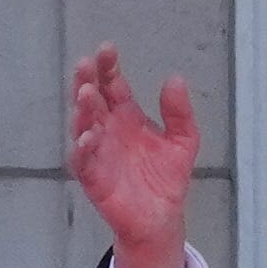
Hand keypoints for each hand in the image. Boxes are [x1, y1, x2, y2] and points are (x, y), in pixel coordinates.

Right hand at [67, 44, 202, 267]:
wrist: (163, 218)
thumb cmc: (166, 178)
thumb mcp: (184, 141)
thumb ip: (180, 113)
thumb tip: (175, 80)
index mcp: (126, 116)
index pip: (113, 85)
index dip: (108, 67)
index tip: (108, 49)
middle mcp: (107, 129)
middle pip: (92, 100)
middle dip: (88, 81)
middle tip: (87, 64)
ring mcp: (98, 152)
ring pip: (83, 126)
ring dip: (82, 110)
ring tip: (86, 94)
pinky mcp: (94, 178)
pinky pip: (83, 161)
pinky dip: (83, 149)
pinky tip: (88, 137)